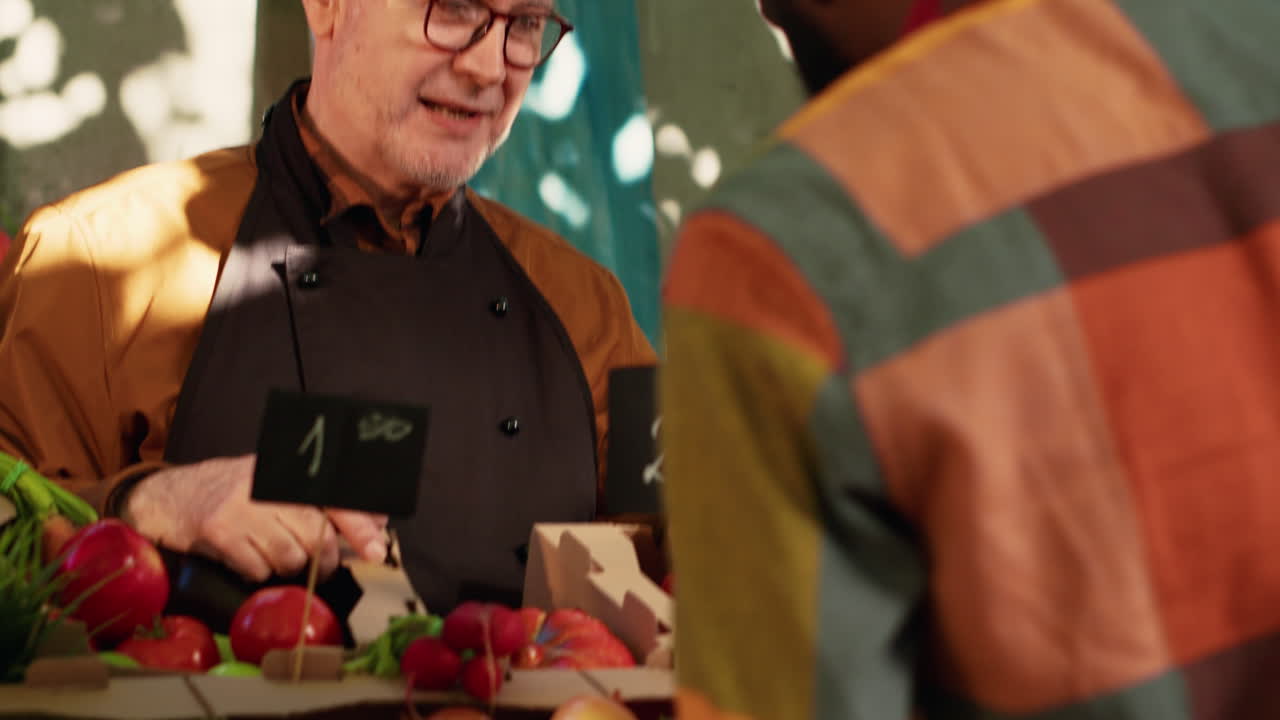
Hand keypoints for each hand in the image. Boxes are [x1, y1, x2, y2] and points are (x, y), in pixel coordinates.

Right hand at [121, 455, 387, 581]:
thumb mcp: (282, 486)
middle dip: (322, 559)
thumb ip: (329, 503)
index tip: (378, 549)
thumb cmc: (236, 492)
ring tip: (272, 551)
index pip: (335, 499)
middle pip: (316, 536)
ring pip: (289, 557)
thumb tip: (377, 521)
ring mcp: (242, 506)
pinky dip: (257, 572)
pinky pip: (257, 569)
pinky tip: (246, 556)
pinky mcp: (219, 531)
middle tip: (319, 565)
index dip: (360, 526)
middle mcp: (267, 484)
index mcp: (288, 470)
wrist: (171, 496)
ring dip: (286, 565)